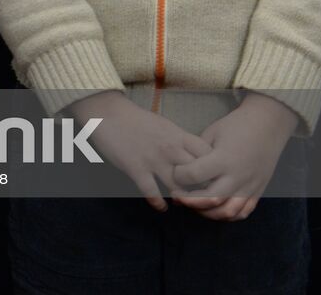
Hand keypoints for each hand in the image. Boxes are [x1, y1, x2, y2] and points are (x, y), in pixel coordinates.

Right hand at [69, 91, 210, 210]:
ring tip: (182, 203)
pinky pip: (153, 193)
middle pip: (198, 175)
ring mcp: (153, 160)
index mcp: (179, 135)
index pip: (208, 156)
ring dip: (182, 199)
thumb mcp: (164, 125)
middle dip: (202, 189)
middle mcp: (170, 149)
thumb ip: (180, 141)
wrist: (107, 112)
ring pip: (179, 188)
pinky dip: (159, 203)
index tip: (212, 177)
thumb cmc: (135, 119)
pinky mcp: (136, 168)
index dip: (214, 169)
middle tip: (201, 197)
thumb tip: (194, 157)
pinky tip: (161, 207)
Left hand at [171, 93, 299, 221]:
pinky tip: (214, 210)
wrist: (268, 125)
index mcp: (223, 158)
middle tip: (177, 196)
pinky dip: (227, 215)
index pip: (195, 175)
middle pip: (211, 199)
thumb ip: (198, 152)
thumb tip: (182, 167)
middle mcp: (238, 176)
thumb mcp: (212, 133)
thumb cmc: (236, 126)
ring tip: (194, 206)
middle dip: (190, 201)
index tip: (174, 172)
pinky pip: (243, 212)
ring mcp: (250, 186)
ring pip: (228, 211)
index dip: (179, 176)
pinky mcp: (258, 191)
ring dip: (208, 213)